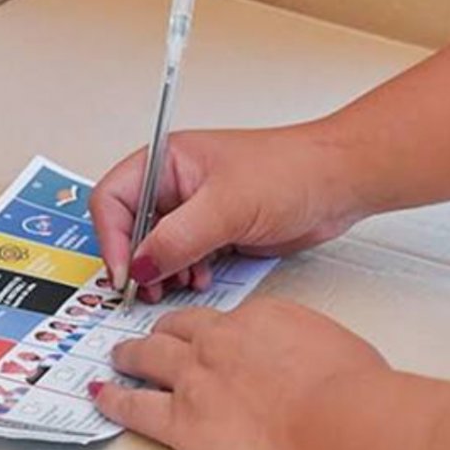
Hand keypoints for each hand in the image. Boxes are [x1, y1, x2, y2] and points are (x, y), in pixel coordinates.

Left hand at [88, 297, 390, 449]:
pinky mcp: (181, 420)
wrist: (336, 422)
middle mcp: (220, 339)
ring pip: (149, 356)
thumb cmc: (349, 390)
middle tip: (155, 338)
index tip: (212, 339)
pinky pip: (135, 406)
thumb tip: (307, 360)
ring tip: (120, 357)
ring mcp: (195, 377)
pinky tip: (102, 394)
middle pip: (178, 328)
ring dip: (131, 355)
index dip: (214, 330)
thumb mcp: (335, 347)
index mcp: (259, 318)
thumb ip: (307, 348)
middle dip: (164, 332)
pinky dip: (114, 399)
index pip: (225, 319)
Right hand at [90, 123, 366, 300]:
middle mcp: (176, 184)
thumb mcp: (226, 206)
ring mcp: (197, 210)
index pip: (113, 198)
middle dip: (138, 260)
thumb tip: (140, 266)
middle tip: (146, 289)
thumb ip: (177, 238)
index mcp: (167, 160)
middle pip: (130, 227)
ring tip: (179, 283)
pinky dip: (187, 273)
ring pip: (158, 248)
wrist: (338, 184)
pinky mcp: (217, 232)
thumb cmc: (292, 170)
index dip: (111, 237)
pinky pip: (185, 259)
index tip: (126, 273)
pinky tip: (203, 278)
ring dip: (164, 271)